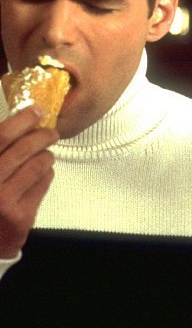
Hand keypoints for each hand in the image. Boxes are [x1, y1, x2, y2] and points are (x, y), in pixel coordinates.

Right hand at [0, 106, 57, 257]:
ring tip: (47, 154)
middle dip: (42, 136)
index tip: (36, 111)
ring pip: (37, 166)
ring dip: (46, 155)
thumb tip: (18, 124)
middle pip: (23, 149)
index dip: (21, 121)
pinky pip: (43, 184)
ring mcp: (4, 202)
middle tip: (51, 132)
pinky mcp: (22, 216)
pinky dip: (47, 174)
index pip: (1, 137)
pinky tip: (43, 173)